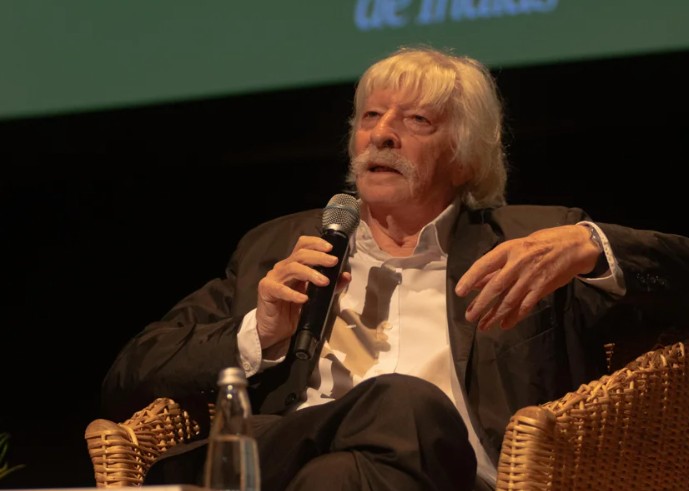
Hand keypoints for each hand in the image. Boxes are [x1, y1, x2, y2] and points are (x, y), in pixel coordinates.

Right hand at [256, 235, 350, 350]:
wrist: (275, 330)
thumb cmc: (294, 311)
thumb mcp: (316, 298)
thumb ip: (331, 287)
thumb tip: (346, 276)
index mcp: (294, 265)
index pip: (302, 245)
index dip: (316, 243)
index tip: (331, 248)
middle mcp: (283, 268)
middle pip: (300, 254)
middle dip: (318, 257)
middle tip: (333, 262)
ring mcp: (273, 278)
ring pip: (292, 268)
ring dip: (310, 273)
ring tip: (324, 282)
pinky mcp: (266, 290)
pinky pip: (280, 289)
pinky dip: (293, 293)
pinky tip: (304, 298)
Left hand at [454, 224, 599, 329]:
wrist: (573, 246)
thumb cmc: (539, 245)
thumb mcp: (516, 249)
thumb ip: (496, 267)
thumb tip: (476, 283)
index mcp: (508, 250)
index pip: (484, 265)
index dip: (470, 279)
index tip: (459, 292)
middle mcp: (518, 263)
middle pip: (495, 287)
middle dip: (481, 304)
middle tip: (469, 317)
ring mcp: (531, 277)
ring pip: (509, 300)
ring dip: (494, 315)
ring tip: (483, 326)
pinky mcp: (542, 288)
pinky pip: (525, 306)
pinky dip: (514, 317)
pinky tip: (504, 325)